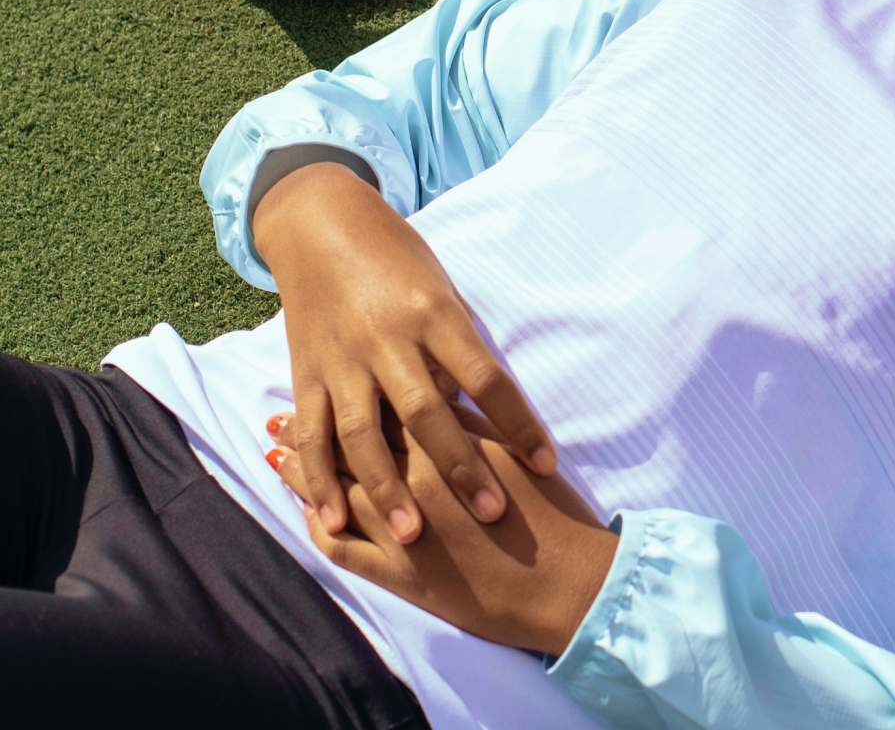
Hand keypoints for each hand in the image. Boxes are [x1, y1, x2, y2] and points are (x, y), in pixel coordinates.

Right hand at [254, 162, 556, 543]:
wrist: (322, 226)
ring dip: (388, 488)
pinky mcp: (306, 374)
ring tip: (414, 534)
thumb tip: (480, 409)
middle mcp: (388, 338)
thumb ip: (457, 348)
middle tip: (492, 516)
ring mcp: (343, 360)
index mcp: (435, 313)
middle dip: (461, 468)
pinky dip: (319, 480)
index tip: (546, 464)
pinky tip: (332, 521)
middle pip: (429, 412)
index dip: (519, 423)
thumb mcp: (441, 289)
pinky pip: (313, 433)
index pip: (487, 376)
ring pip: (365, 434)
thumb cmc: (398, 259)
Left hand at [269, 406, 616, 655]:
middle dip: (310, 428)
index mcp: (441, 443)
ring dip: (302, 474)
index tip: (324, 369)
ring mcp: (400, 527)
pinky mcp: (397, 572)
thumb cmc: (547, 508)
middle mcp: (412, 480)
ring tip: (275, 454)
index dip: (351, 390)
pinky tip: (305, 514)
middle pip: (349, 446)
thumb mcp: (508, 448)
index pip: (381, 408)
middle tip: (277, 415)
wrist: (563, 580)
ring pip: (335, 491)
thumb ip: (468, 417)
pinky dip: (318, 527)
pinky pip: (340, 547)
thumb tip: (435, 388)